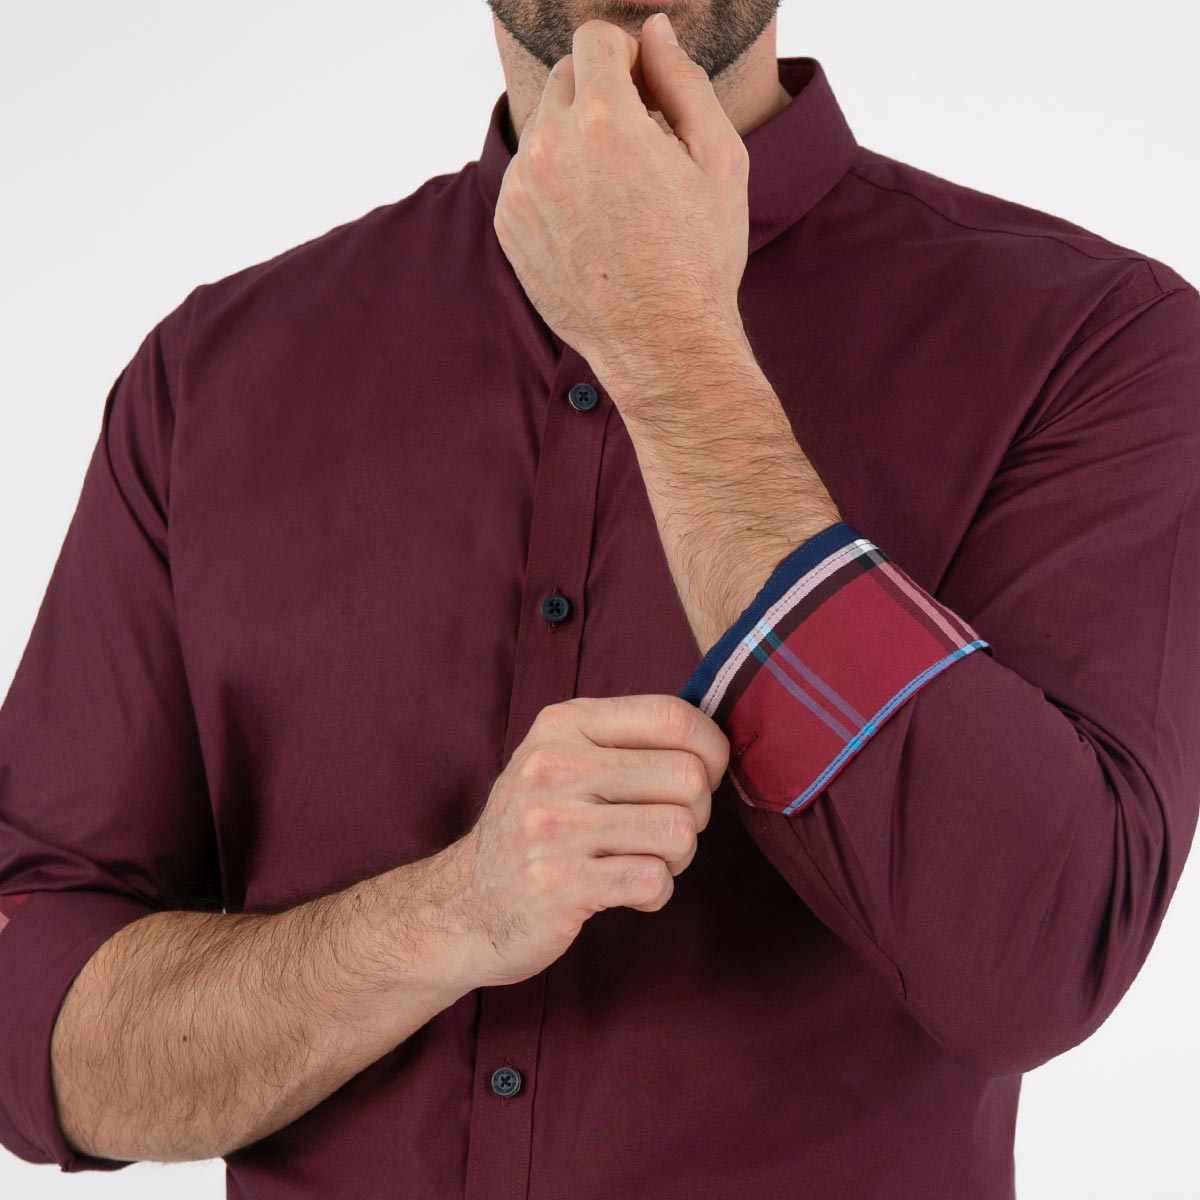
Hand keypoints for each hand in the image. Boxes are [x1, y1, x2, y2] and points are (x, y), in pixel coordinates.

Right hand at [435, 694, 729, 990]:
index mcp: (563, 725)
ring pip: (679, 832)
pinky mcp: (559, 884)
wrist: (459, 905)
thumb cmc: (531, 829)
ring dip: (677, 857)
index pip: (672, 716)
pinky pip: (655, 881)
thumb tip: (711, 738)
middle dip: (696, 812)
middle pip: (688, 777)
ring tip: (644, 860)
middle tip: (667, 830)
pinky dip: (655, 894)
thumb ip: (622, 739)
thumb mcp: (558, 758)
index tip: (704, 775)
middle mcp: (554, 767)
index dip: (711, 748)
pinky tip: (626, 891)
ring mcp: (553, 826)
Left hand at [492, 14, 750, 399]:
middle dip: (601, 95)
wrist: (660, 345)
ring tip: (618, 196)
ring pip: (543, 128)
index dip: (628, 57)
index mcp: (603, 120)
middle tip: (640, 146)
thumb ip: (684, 82)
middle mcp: (550, 147)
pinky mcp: (507, 225)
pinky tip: (592, 224)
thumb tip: (655, 32)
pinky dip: (555, 184)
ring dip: (576, 141)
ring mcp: (520, 189)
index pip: (594, 39)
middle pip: (564, 78)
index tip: (647, 92)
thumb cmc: (700, 257)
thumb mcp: (719, 160)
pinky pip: (527, 175)